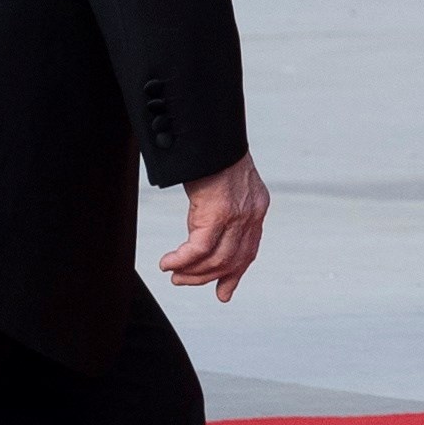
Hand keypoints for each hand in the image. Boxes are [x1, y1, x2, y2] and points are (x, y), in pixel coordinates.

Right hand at [160, 154, 268, 300]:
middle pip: (233, 260)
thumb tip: (204, 222)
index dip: (235, 273)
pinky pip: (199, 249)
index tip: (224, 291)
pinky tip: (167, 262)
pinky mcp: (218, 214)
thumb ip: (222, 204)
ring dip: (193, 272)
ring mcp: (237, 215)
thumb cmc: (212, 151)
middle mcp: (252, 213)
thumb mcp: (225, 182)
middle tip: (183, 281)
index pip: (249, 250)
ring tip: (174, 275)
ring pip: (216, 259)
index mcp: (256, 206)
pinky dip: (181, 259)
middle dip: (208, 276)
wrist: (212, 133)